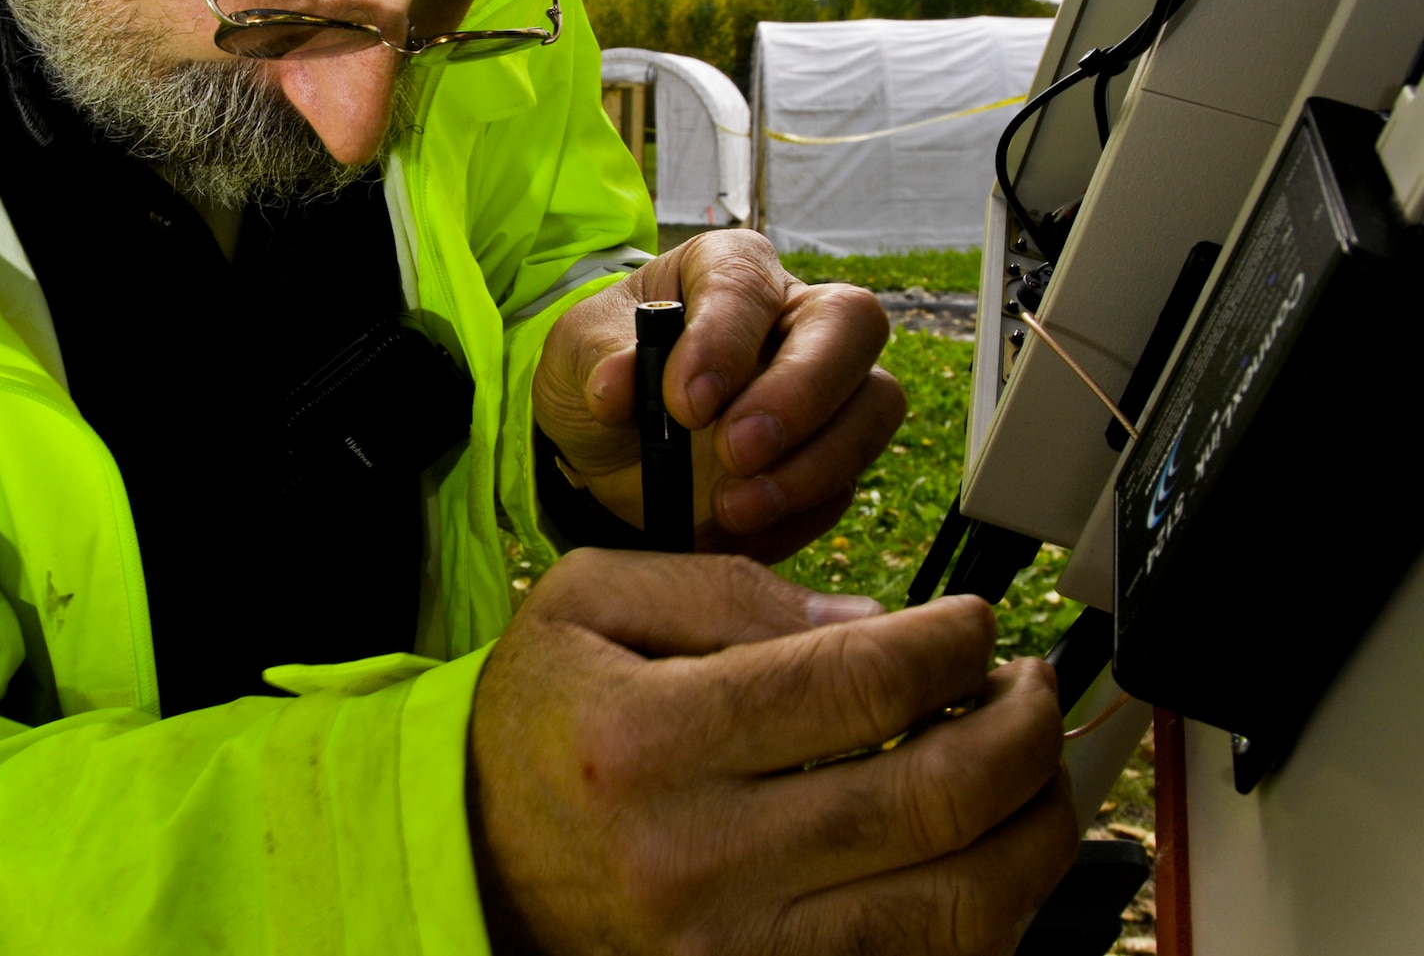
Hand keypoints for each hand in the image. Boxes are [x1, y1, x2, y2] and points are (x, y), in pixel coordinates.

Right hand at [470, 551, 1077, 955]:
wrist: (477, 862)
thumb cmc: (542, 725)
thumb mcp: (587, 602)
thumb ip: (724, 591)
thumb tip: (875, 624)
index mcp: (647, 739)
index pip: (858, 685)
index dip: (950, 645)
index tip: (971, 623)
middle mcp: (694, 858)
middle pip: (931, 798)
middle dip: (1017, 726)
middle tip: (1026, 683)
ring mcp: (737, 950)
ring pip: (958, 906)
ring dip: (1033, 824)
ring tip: (1032, 761)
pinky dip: (994, 910)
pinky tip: (990, 846)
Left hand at [532, 230, 904, 559]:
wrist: (607, 445)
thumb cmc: (603, 371)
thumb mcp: (576, 353)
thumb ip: (598, 361)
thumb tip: (615, 388)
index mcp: (729, 269)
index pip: (748, 285)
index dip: (725, 340)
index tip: (684, 403)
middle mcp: (796, 315)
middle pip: (851, 325)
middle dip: (801, 392)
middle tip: (736, 451)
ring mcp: (829, 387)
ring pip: (874, 406)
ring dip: (811, 466)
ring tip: (731, 507)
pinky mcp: (832, 456)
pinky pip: (843, 486)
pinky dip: (791, 518)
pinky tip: (731, 534)